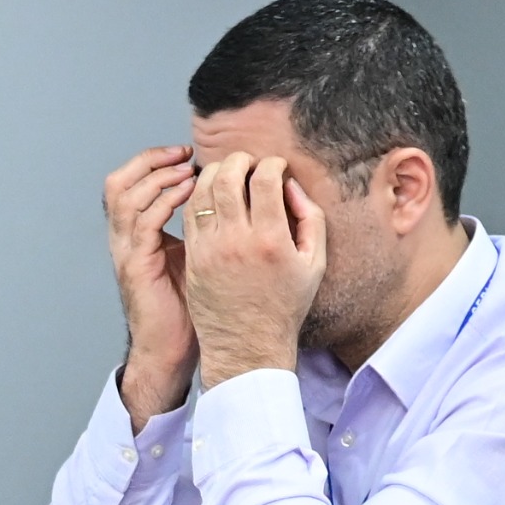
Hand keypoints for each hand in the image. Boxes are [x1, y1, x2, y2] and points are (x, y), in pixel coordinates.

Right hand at [102, 146, 199, 418]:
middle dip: (150, 161)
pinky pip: (142, 223)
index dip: (154, 163)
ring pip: (124, 197)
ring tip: (189, 169)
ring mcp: (127, 252)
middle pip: (118, 184)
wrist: (175, 348)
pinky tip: (188, 193)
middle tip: (185, 153)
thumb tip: (234, 197)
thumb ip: (204, 227)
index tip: (189, 154)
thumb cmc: (193, 305)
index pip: (131, 185)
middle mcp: (126, 240)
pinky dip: (162, 201)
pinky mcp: (136, 267)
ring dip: (157, 177)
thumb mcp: (197, 256)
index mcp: (138, 235)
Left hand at [181, 150, 321, 383]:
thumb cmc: (285, 304)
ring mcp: (210, 248)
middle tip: (248, 161)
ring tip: (227, 172)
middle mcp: (237, 240)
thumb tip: (291, 187)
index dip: (272, 163)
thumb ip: (310, 219)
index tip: (276, 165)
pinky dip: (198, 194)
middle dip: (239, 160)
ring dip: (214, 172)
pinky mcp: (193, 256)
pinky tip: (210, 193)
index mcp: (272, 239)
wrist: (248, 344)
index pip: (265, 180)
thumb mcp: (314, 263)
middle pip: (227, 177)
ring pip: (202, 191)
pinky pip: (190, 212)